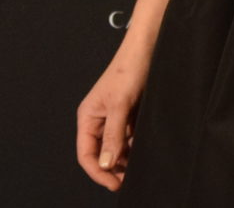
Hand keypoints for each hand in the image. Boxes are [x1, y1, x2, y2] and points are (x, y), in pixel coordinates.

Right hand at [76, 58, 146, 189]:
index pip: (86, 154)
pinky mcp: (128, 114)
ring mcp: (113, 118)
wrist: (148, 49)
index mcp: (88, 117)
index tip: (114, 184)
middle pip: (100, 153)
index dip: (98, 172)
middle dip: (111, 168)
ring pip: (115, 147)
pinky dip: (134, 146)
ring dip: (124, 159)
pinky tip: (142, 150)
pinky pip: (128, 137)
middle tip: (127, 179)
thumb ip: (113, 135)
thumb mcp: (121, 105)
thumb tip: (106, 163)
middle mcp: (98, 120)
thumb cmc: (129, 70)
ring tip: (137, 167)